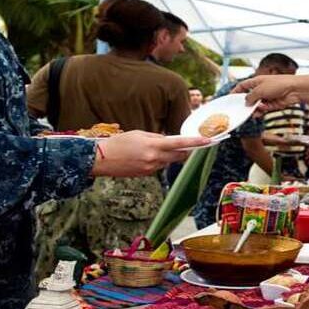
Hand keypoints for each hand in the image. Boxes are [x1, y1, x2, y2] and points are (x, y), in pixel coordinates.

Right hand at [91, 131, 209, 176]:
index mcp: (153, 146)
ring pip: (168, 162)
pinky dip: (158, 161)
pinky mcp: (146, 175)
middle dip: (185, 151)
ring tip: (152, 148)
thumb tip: (169, 141)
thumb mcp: (139, 134)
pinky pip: (158, 167)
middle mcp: (154, 159)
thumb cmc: (119, 143)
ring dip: (168, 155)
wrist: (101, 159)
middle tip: (190, 146)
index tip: (208, 141)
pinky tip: (145, 156)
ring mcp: (150, 168)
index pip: (180, 144)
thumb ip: (157, 138)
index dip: (195, 143)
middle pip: (179, 156)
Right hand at [234, 75, 298, 109]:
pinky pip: (262, 109)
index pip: (243, 86)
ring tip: (251, 112)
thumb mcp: (260, 89)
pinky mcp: (272, 104)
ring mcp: (266, 97)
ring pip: (255, 105)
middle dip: (245, 103)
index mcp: (256, 81)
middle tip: (240, 109)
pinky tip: (257, 114)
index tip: (229, 97)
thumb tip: (246, 103)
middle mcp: (261, 89)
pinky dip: (260, 111)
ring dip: (253, 109)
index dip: (236, 91)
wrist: (294, 90)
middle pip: (249, 97)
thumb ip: (250, 97)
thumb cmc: (278, 84)